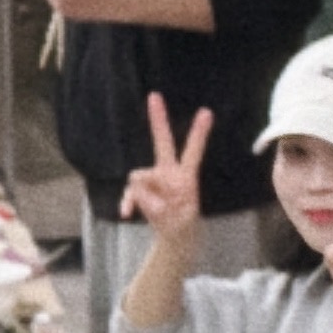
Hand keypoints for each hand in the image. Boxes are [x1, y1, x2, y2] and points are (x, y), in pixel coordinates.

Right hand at [115, 93, 210, 241]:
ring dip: (142, 198)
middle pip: (162, 142)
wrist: (173, 236)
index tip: (206, 112)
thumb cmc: (180, 224)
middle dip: (158, 119)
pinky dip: (127, 202)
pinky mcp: (140, 188)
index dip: (198, 133)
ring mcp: (153, 178)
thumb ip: (156, 205)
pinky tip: (126, 215)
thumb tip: (138, 191)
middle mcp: (168, 171)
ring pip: (137, 177)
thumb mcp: (175, 220)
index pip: (193, 152)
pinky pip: (129, 190)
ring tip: (156, 213)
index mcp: (184, 177)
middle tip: (155, 96)